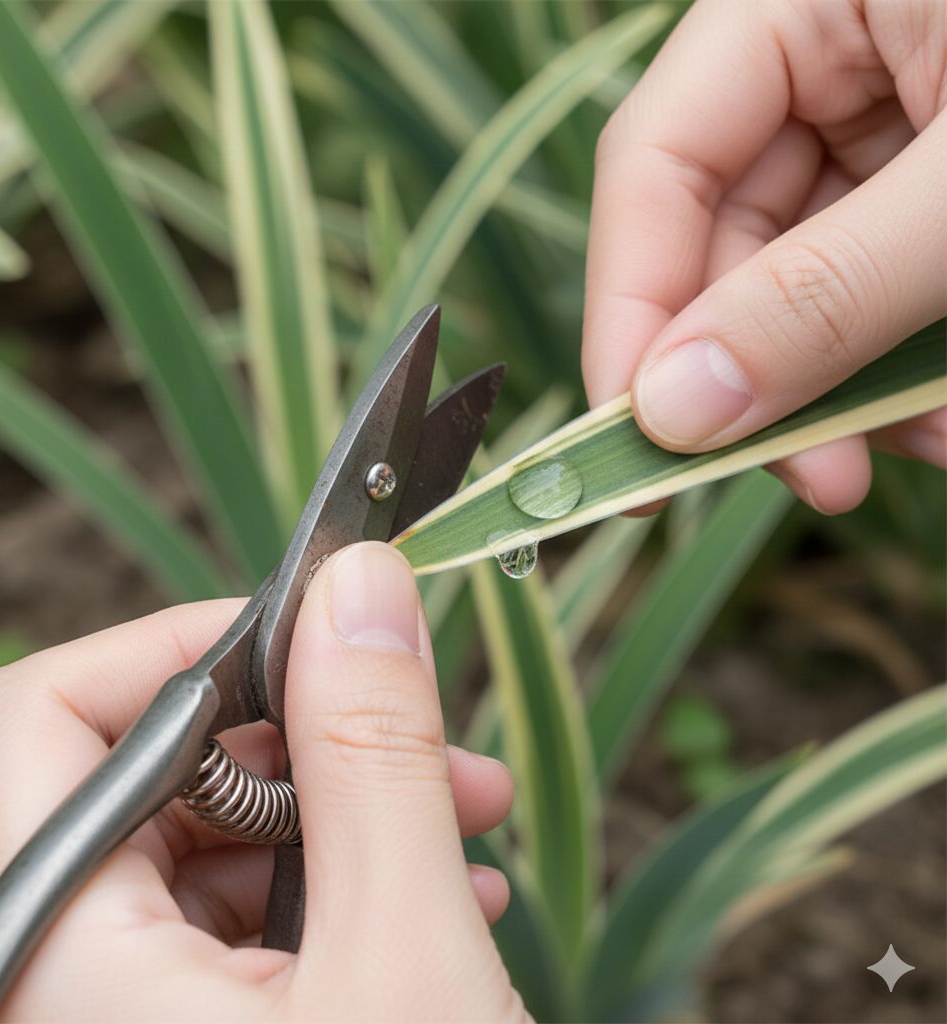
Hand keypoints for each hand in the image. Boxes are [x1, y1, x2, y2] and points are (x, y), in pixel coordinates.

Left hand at [0, 542, 525, 1021]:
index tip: (320, 634)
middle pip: (132, 768)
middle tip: (423, 735)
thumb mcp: (404, 956)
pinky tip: (442, 890)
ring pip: (196, 839)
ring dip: (340, 808)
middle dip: (301, 734)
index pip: (46, 712)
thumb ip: (372, 756)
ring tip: (467, 821)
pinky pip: (225, 915)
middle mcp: (40, 987)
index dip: (188, 644)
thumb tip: (356, 583)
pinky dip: (330, 882)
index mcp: (50, 962)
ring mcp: (102, 1014)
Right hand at [583, 0, 945, 513]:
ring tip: (922, 447)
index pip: (653, 165)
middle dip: (769, 377)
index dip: (632, 312)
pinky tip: (942, 415)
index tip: (645, 437)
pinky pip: (881, 284)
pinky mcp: (931, 176)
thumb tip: (671, 411)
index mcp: (796, 2)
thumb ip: (823, 293)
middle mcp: (823, 59)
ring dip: (851, 389)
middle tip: (812, 478)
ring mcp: (886, 117)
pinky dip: (904, 363)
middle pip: (728, 244)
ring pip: (808, 284)